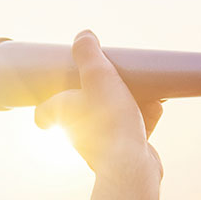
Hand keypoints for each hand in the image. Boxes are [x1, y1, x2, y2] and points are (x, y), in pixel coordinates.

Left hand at [34, 30, 165, 178]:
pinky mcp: (125, 153)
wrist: (130, 164)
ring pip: (111, 120)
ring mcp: (102, 145)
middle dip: (98, 96)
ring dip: (127, 104)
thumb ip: (88, 53)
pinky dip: (144, 118)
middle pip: (82, 111)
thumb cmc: (109, 120)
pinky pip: (134, 131)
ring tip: (144, 90)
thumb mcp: (98, 74)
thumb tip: (83, 35)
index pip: (43, 112)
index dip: (48, 102)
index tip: (59, 90)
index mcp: (62, 113)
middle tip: (107, 82)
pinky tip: (157, 106)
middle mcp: (77, 132)